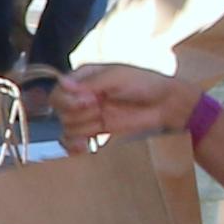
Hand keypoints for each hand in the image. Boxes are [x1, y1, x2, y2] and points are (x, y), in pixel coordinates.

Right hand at [57, 63, 200, 146]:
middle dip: (77, 112)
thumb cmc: (143, 83)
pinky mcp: (96, 130)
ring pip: (67, 125)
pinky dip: (75, 145)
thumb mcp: (116, 77)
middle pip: (60, 110)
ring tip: (100, 121)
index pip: (59, 90)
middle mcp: (82, 95)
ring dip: (82, 126)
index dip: (68, 98)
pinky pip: (74, 140)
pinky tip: (83, 147)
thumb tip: (62, 83)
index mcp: (83, 78)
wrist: (164, 105)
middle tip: (97, 109)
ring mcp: (88, 114)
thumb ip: (90, 83)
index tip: (87, 100)